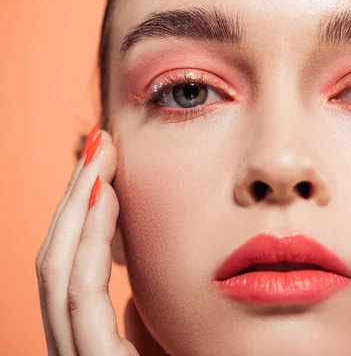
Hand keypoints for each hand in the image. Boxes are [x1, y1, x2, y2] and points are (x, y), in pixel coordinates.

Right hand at [35, 125, 163, 354]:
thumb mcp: (163, 335)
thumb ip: (142, 309)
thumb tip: (134, 264)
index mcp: (85, 342)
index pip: (71, 270)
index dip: (81, 214)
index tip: (104, 168)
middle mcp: (72, 347)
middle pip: (58, 260)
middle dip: (74, 197)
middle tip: (99, 144)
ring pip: (60, 270)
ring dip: (77, 205)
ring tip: (101, 156)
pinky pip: (81, 295)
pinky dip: (87, 241)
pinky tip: (104, 195)